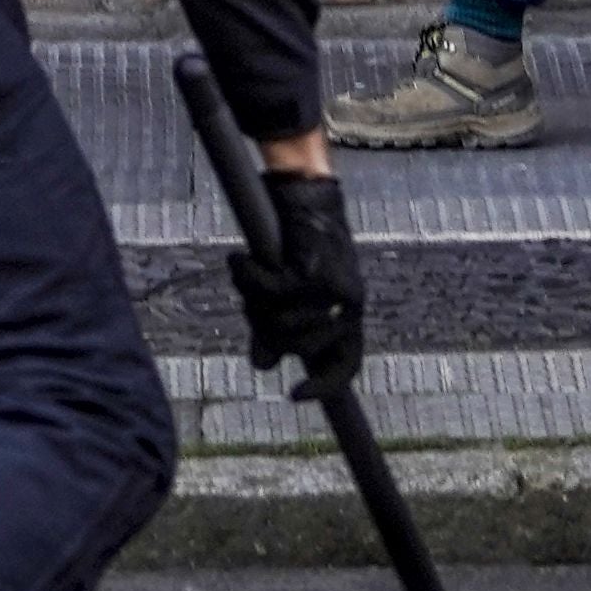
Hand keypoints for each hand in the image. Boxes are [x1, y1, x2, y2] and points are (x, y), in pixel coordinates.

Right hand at [228, 168, 365, 397]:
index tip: (294, 396)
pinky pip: (268, 292)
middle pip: (300, 348)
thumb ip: (277, 329)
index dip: (323, 386)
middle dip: (267, 329)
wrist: (303, 194)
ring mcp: (335, 290)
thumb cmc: (296, 246)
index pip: (347, 365)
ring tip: (252, 272)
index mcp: (350, 314)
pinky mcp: (313, 271)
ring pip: (282, 323)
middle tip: (251, 301)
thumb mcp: (289, 294)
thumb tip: (264, 367)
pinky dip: (248, 275)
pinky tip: (240, 259)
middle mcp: (350, 305)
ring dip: (255, 299)